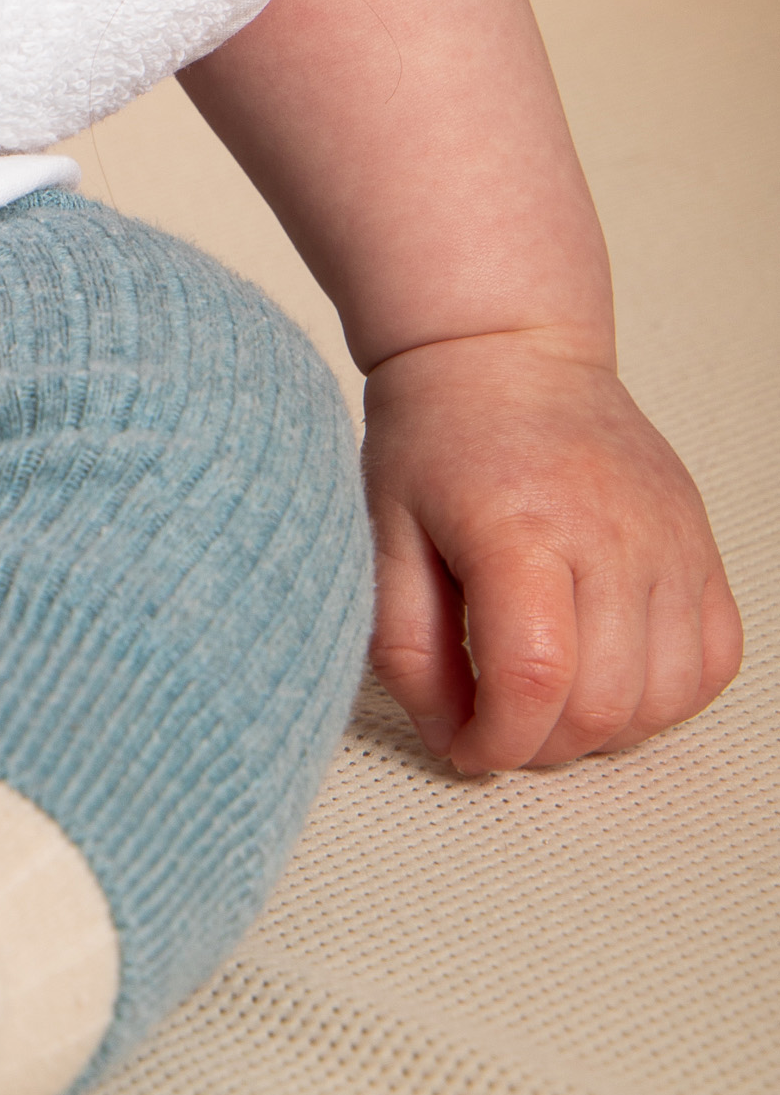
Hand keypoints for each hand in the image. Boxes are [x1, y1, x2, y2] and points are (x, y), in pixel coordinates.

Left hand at [363, 328, 742, 772]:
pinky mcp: (700, 544)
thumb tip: (449, 734)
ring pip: (665, 699)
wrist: (502, 350)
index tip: (464, 744)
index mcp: (519, 527)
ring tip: (550, 692)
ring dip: (605, 728)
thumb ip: (406, 642)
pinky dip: (666, 694)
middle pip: (603, 706)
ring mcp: (669, 540)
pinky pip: (711, 661)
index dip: (496, 742)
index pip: (534, 680)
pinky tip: (610, 669)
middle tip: (498, 719)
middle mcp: (611, 534)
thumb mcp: (383, 530)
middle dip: (542, 744)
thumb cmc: (437, 433)